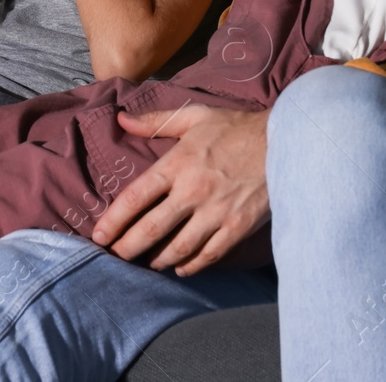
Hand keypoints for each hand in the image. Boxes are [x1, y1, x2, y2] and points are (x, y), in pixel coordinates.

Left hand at [92, 105, 269, 275]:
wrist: (286, 141)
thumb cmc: (236, 128)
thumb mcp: (194, 116)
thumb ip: (155, 121)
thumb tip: (121, 119)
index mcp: (177, 163)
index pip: (135, 198)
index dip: (113, 221)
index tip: (99, 235)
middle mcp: (192, 191)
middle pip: (150, 229)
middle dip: (127, 248)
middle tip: (115, 257)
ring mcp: (216, 212)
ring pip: (177, 248)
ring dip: (156, 260)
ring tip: (146, 263)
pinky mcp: (237, 227)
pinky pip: (208, 255)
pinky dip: (190, 266)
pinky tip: (179, 268)